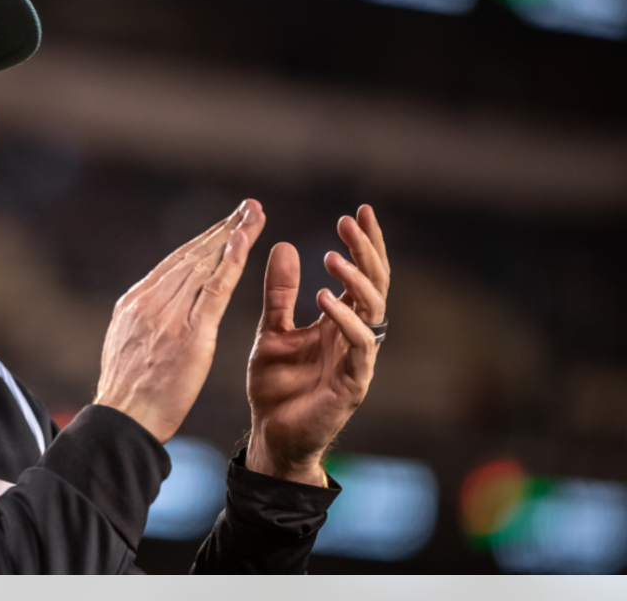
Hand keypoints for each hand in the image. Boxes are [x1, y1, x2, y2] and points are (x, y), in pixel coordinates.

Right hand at [94, 200, 265, 443]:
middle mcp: (149, 300)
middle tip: (248, 206)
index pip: (174, 264)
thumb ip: (143, 325)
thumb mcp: (126, 349)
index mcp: (134, 303)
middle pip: (192, 256)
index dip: (202, 242)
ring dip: (233, 236)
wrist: (123, 421)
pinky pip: (214, 288)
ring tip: (255, 214)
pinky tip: (244, 241)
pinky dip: (230, 261)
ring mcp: (168, 314)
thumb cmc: (127, 397)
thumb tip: (152, 312)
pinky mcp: (189, 332)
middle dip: (222, 229)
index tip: (224, 226)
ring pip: (205, 264)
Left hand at [246, 205, 389, 484]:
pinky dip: (344, 319)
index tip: (356, 210)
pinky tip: (325, 298)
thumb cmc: (276, 386)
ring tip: (333, 255)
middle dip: (367, 250)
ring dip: (356, 280)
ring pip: (372, 310)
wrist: (270, 434)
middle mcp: (354, 335)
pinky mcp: (353, 382)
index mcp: (338, 320)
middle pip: (375, 284)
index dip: (363, 243)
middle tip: (350, 220)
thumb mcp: (271, 330)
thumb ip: (279, 293)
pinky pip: (358, 345)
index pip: (360, 274)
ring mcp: (358, 358)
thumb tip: (286, 245)